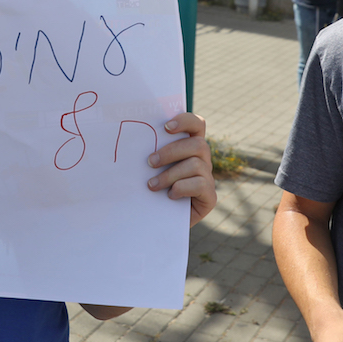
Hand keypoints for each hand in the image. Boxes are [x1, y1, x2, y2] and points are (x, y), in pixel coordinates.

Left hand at [147, 112, 215, 226]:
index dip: (185, 121)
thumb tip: (133, 140)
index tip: (165, 127)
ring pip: (196, 165)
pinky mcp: (209, 197)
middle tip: (150, 162)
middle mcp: (203, 159)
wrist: (157, 221)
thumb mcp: (149, 169)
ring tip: (152, 185)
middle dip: (171, 152)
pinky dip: (182, 187)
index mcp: (189, 146)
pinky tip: (170, 195)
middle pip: (197, 144)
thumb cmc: (151, 189)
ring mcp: (208, 178)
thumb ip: (150, 152)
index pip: (197, 124)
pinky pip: (201, 184)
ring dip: (170, 174)